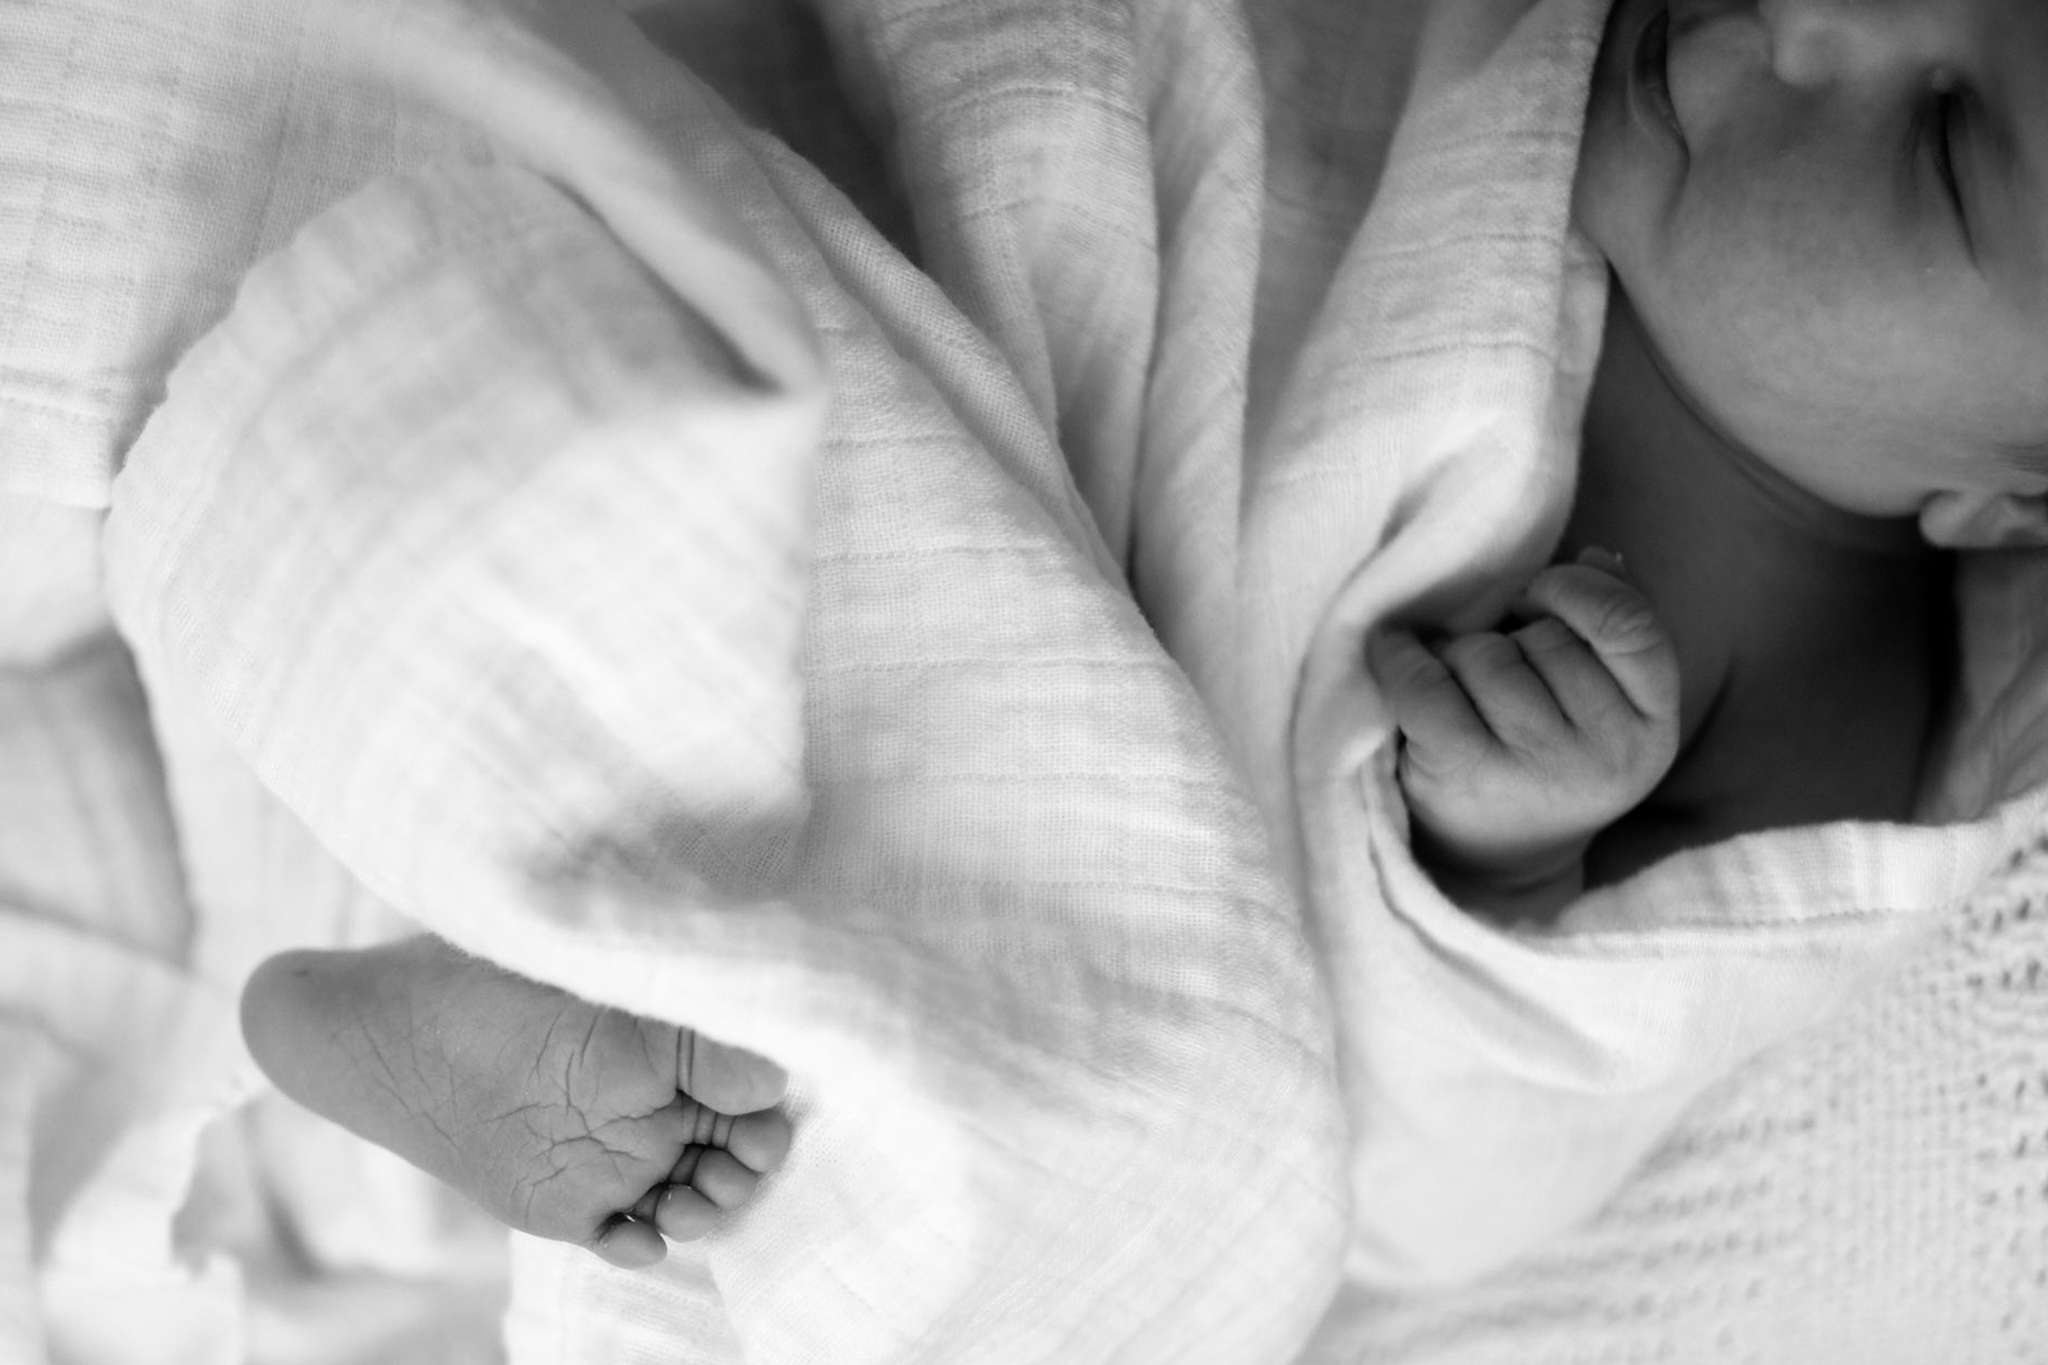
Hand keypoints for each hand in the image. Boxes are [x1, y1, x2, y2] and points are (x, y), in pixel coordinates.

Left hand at [1366, 549, 1679, 904]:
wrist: (1500, 864)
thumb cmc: (1549, 758)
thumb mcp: (1601, 703)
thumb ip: (1611, 625)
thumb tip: (1598, 557)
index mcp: (1653, 724)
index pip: (1630, 624)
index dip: (1577, 592)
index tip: (1538, 597)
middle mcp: (1606, 751)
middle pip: (1544, 635)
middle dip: (1510, 636)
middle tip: (1501, 679)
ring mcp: (1539, 767)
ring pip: (1484, 655)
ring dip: (1461, 659)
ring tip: (1467, 698)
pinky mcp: (1469, 773)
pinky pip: (1425, 683)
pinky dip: (1400, 660)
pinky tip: (1395, 655)